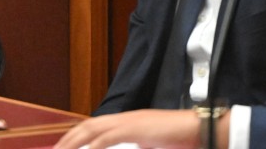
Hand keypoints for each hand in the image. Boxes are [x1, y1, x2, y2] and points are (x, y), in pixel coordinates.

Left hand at [54, 109, 201, 148]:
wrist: (201, 129)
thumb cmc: (182, 139)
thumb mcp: (154, 143)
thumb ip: (139, 144)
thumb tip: (131, 146)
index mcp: (127, 122)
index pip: (94, 127)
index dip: (77, 137)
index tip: (64, 147)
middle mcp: (124, 119)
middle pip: (87, 126)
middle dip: (68, 139)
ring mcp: (128, 122)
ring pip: (92, 130)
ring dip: (74, 141)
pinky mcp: (134, 129)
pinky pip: (107, 138)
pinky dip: (93, 146)